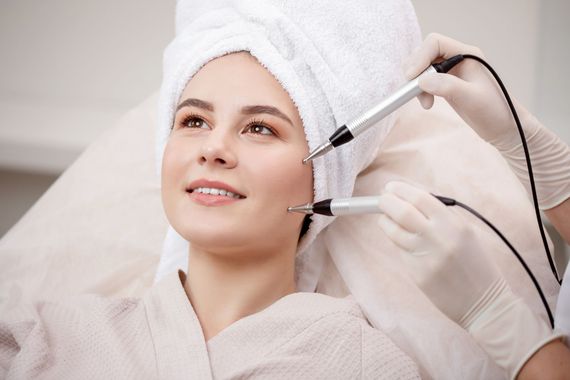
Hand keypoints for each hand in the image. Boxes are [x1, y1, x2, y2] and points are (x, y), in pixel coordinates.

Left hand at [377, 181, 559, 378]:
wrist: (485, 303)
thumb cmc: (476, 264)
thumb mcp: (465, 233)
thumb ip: (440, 216)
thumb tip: (410, 199)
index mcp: (453, 224)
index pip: (419, 198)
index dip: (401, 190)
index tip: (391, 187)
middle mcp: (438, 238)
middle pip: (401, 212)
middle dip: (386, 202)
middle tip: (381, 200)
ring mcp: (425, 257)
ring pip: (394, 232)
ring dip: (385, 222)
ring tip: (386, 219)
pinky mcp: (417, 274)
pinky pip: (400, 251)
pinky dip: (397, 242)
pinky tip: (402, 240)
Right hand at [406, 33, 569, 211]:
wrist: (503, 127)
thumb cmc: (495, 111)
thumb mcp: (472, 99)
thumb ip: (448, 87)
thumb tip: (422, 80)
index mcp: (467, 54)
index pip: (434, 43)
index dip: (420, 57)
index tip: (412, 78)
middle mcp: (457, 58)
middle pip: (424, 53)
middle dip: (416, 72)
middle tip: (417, 92)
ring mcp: (451, 71)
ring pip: (422, 67)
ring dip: (416, 83)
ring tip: (425, 102)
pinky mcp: (446, 83)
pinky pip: (424, 80)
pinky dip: (420, 90)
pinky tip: (427, 103)